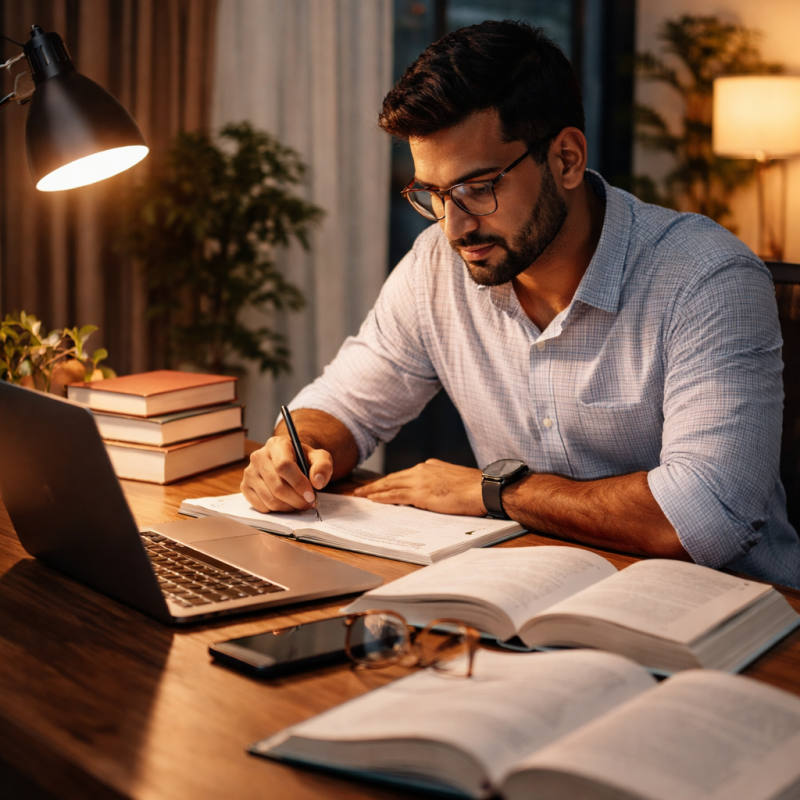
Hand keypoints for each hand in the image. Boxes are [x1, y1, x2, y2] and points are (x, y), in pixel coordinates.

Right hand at [241, 435, 333, 512]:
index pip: (284, 466)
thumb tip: (317, 482)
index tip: (311, 495)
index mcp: (276, 444)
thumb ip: (323, 466)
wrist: (290, 461)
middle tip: (308, 503)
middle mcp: (258, 456)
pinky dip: (277, 510)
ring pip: (270, 500)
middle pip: (277, 487)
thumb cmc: (304, 459)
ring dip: (289, 507)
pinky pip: (262, 507)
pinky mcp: (245, 487)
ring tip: (299, 503)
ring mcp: (249, 472)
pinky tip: (286, 503)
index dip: (299, 484)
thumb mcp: (319, 457)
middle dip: (296, 500)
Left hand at [354, 459, 486, 516]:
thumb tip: (434, 491)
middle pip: (393, 477)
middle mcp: (422, 470)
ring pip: (390, 484)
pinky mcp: (420, 494)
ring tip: (360, 494)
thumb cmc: (475, 488)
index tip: (380, 484)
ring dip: (373, 489)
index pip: (405, 474)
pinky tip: (372, 499)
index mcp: (430, 466)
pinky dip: (382, 497)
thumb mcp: (454, 480)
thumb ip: (440, 482)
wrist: (483, 489)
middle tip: (361, 489)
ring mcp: (420, 481)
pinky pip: (395, 495)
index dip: (390, 480)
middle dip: (376, 483)